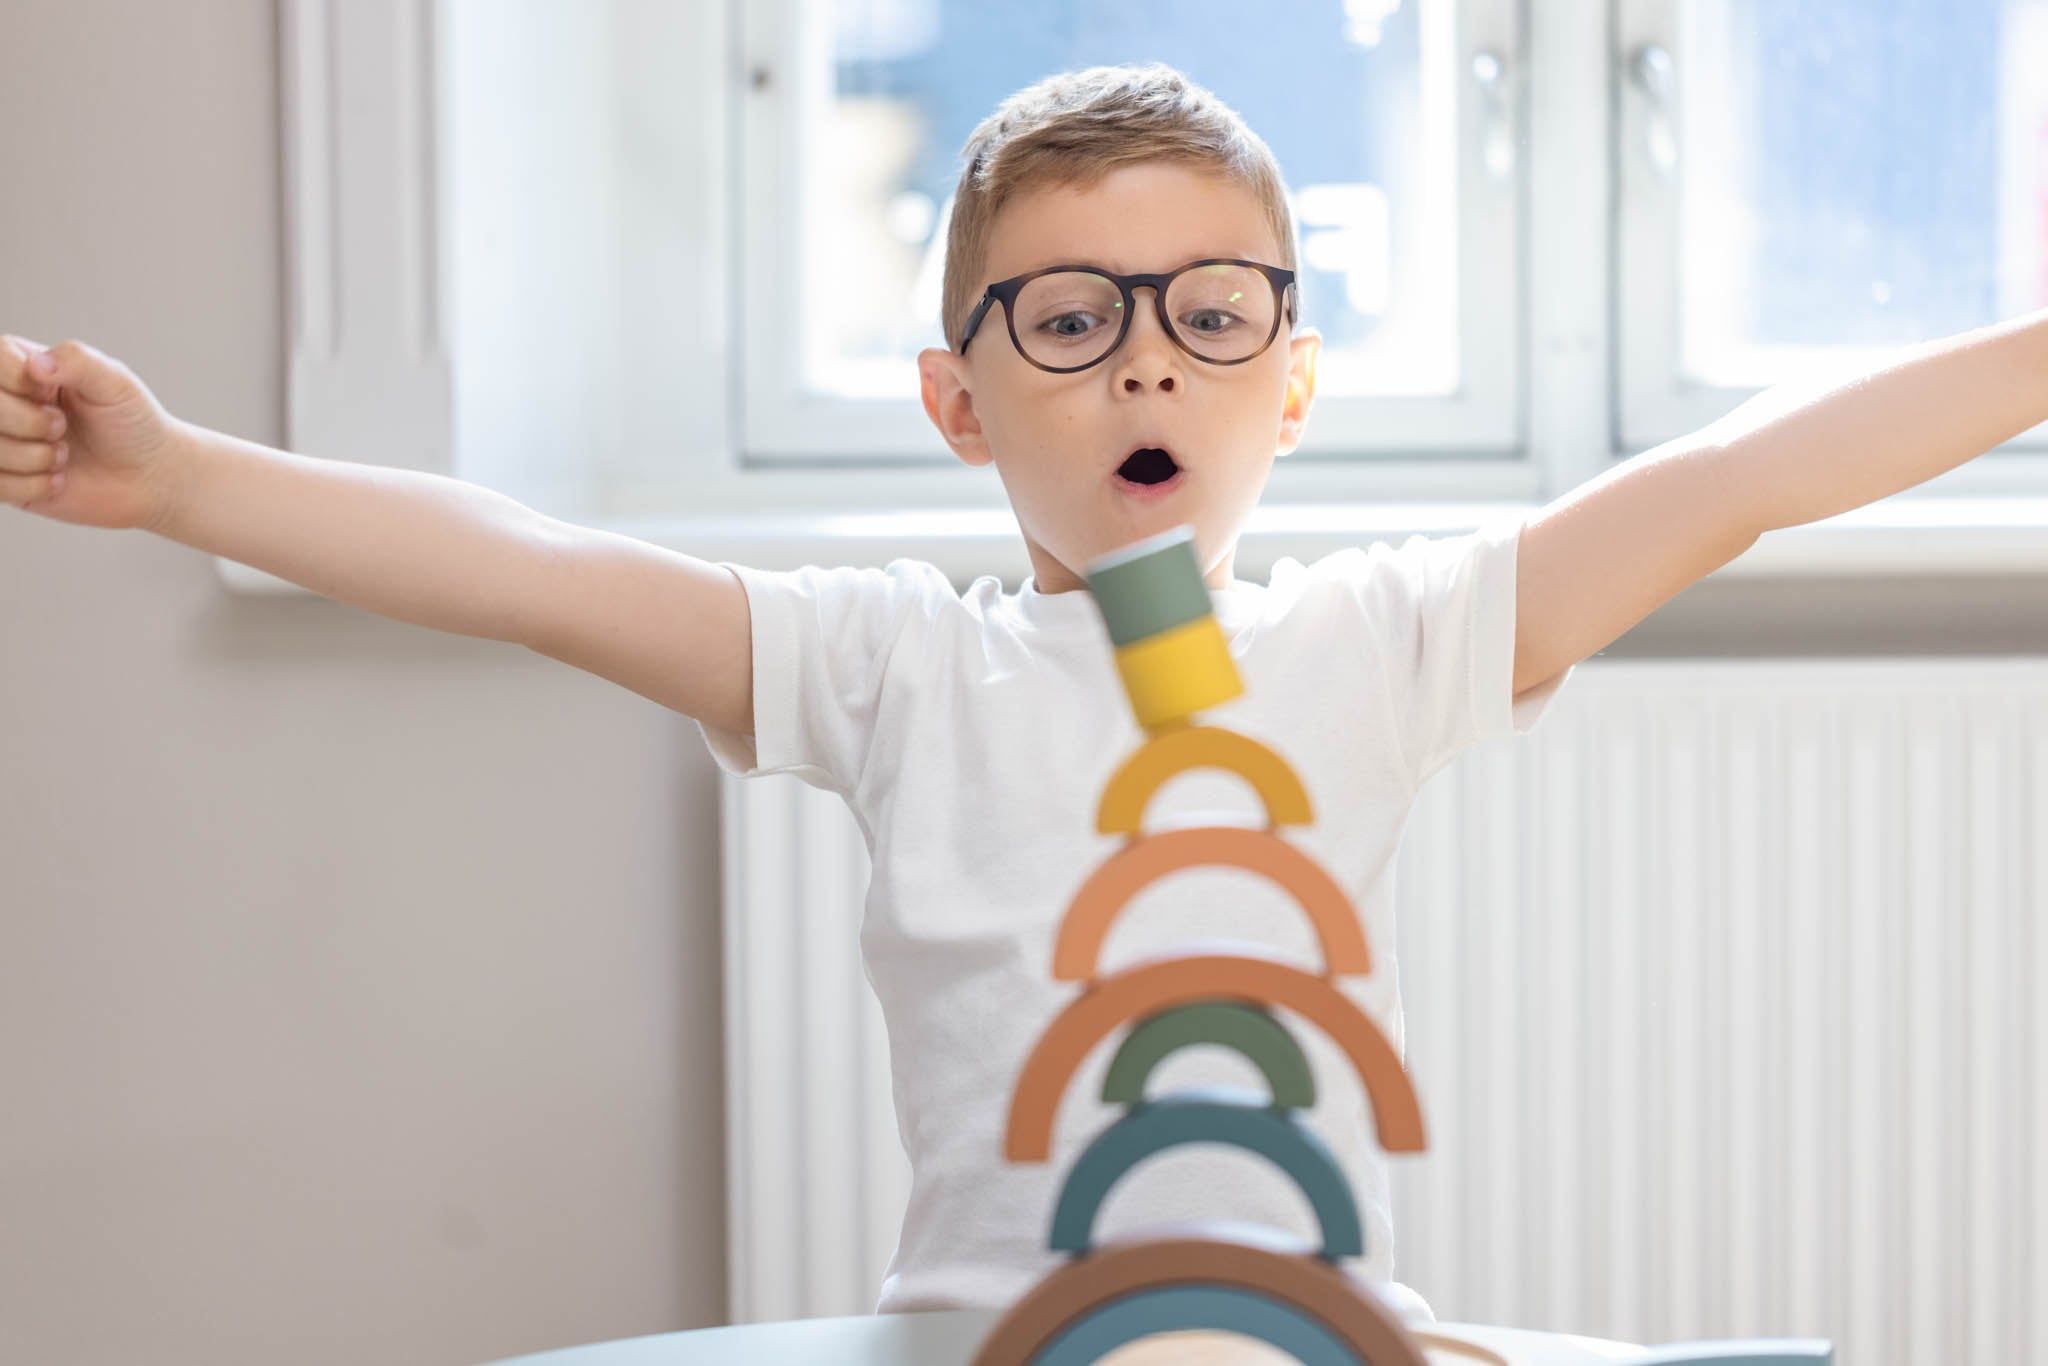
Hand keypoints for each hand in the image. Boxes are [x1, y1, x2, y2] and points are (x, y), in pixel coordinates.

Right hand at [0, 334, 187, 530]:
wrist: (149, 477)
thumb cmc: (133, 424)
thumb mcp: (116, 382)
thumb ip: (78, 360)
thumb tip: (36, 364)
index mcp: (25, 367)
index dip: (22, 382)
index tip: (54, 395)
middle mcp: (7, 401)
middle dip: (29, 422)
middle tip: (62, 426)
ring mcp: (3, 441)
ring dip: (35, 457)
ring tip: (64, 454)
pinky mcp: (5, 481)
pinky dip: (33, 486)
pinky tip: (58, 479)